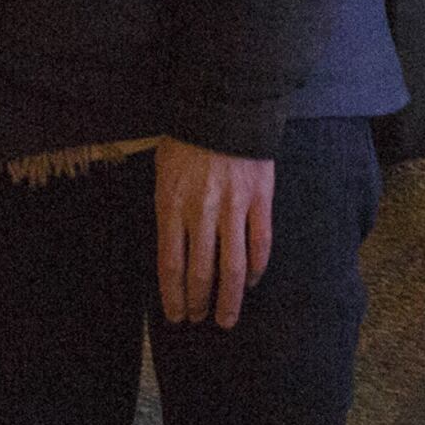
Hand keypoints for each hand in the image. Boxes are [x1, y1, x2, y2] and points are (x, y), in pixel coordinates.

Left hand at [154, 140, 276, 327]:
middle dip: (199, 302)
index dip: (173, 296)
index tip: (176, 316)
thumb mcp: (163, 172)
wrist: (224, 104)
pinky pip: (260, 243)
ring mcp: (233, 205)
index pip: (171, 263)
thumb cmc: (188, 139)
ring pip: (233, 266)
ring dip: (230, 298)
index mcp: (172, 203)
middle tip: (200, 319)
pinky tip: (253, 282)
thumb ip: (167, 210)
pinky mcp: (260, 198)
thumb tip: (172, 250)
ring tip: (227, 318)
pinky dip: (257, 268)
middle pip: (201, 271)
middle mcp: (201, 210)